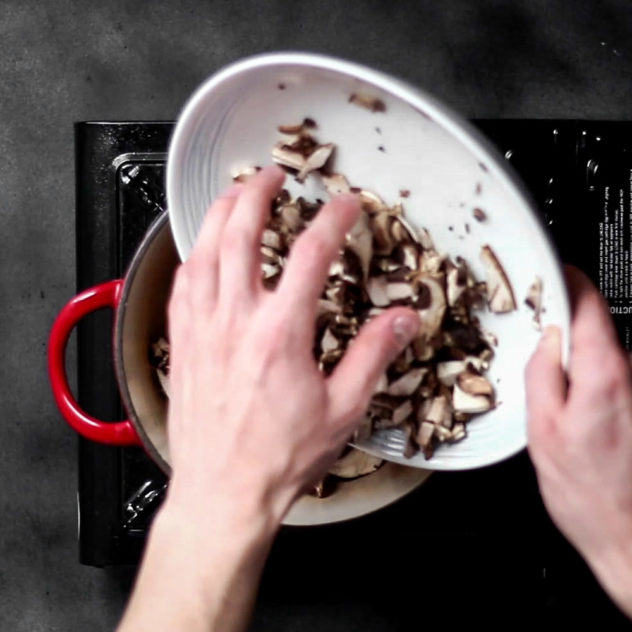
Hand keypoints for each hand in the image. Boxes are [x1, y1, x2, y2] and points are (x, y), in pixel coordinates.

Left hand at [118, 166, 419, 631]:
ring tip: (233, 194)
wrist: (224, 492)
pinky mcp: (181, 344)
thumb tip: (401, 319)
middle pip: (242, 234)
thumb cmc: (279, 457)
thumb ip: (373, 355)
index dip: (332, 220)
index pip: (310, 255)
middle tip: (272, 176)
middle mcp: (235, 321)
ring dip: (219, 214)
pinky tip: (201, 248)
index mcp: (279, 334)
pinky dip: (194, 254)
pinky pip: (181, 284)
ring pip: (204, 251)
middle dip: (258, 194)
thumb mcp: (342, 409)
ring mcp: (202, 329)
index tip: (346, 205)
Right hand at [526, 265, 631, 615]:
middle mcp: (629, 377)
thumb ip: (541, 373)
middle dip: (564, 321)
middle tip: (534, 329)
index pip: (589, 305)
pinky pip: (608, 376)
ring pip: (601, 352)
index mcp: (603, 374)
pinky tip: (567, 398)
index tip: (554, 272)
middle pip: (596, 326)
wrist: (628, 536)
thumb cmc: (587, 491)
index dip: (569, 281)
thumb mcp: (542, 428)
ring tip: (546, 373)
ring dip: (574, 351)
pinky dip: (586, 374)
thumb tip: (544, 340)